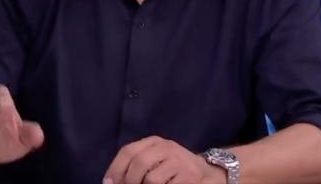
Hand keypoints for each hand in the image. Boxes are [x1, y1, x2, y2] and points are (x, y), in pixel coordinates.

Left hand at [103, 136, 226, 183]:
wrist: (210, 174)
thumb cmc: (175, 169)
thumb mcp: (157, 160)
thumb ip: (137, 166)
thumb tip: (110, 182)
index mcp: (155, 141)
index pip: (128, 151)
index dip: (115, 169)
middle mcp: (167, 147)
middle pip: (138, 164)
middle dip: (128, 181)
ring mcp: (179, 161)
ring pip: (151, 179)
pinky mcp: (189, 176)